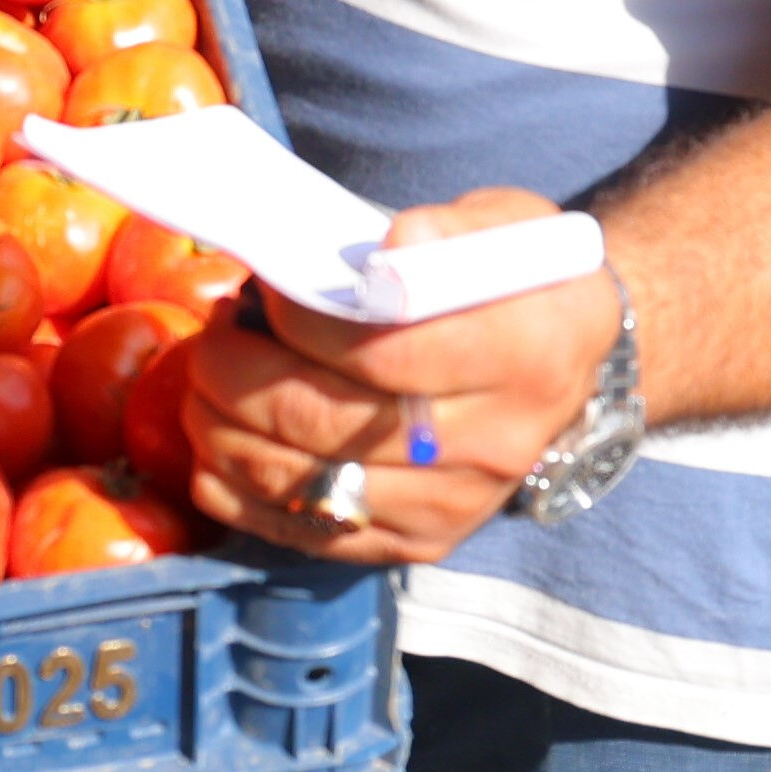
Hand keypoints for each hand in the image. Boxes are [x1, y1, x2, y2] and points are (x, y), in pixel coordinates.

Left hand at [173, 189, 617, 565]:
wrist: (567, 363)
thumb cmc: (521, 281)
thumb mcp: (510, 228)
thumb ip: (448, 230)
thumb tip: (391, 250)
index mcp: (524, 356)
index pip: (385, 353)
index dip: (304, 324)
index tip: (265, 294)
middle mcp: (495, 444)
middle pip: (330, 423)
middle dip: (240, 374)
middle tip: (212, 333)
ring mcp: (455, 506)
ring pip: (306, 482)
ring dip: (224, 430)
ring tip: (203, 379)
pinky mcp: (420, 544)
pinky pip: (307, 534)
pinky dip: (237, 492)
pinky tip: (212, 447)